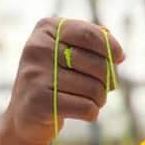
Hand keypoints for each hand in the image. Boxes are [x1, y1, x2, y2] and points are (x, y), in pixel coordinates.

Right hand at [3, 17, 124, 144]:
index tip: (120, 58)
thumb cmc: (54, 80)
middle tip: (102, 88)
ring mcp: (36, 75)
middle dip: (108, 80)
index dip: (111, 47)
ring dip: (100, 99)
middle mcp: (37, 48)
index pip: (88, 34)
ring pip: (95, 89)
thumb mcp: (66, 52)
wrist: (24, 115)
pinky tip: (84, 113)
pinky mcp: (39, 102)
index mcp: (46, 30)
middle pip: (97, 64)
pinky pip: (86, 108)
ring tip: (90, 101)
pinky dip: (92, 113)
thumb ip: (92, 43)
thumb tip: (119, 54)